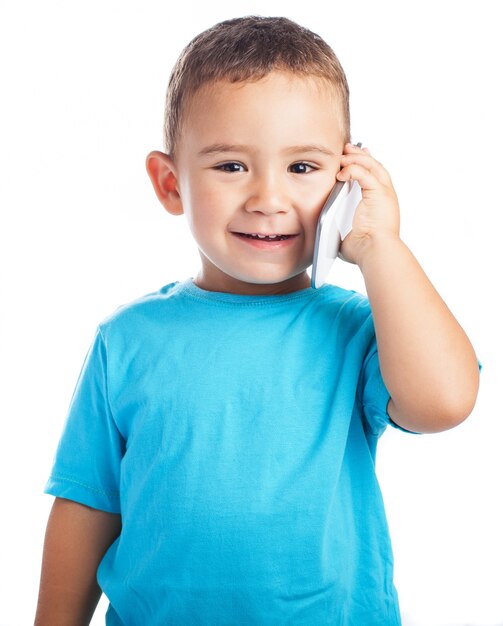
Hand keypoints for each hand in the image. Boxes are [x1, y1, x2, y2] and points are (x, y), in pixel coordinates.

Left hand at [337, 143, 399, 265]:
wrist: (376, 252)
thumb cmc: (364, 250)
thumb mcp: (348, 236)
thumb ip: (339, 230)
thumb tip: (326, 237)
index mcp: (381, 204)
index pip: (374, 178)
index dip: (365, 165)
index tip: (353, 158)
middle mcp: (386, 196)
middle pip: (375, 166)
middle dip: (360, 155)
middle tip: (346, 148)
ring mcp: (385, 193)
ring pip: (372, 165)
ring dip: (356, 158)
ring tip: (343, 153)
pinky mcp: (380, 193)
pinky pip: (365, 173)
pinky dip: (353, 169)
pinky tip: (341, 172)